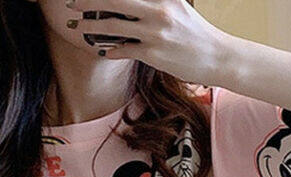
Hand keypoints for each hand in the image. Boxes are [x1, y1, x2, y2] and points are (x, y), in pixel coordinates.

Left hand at [66, 0, 231, 85]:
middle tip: (73, 2)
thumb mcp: (178, 7)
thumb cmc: (195, 34)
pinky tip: (102, 49)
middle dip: (90, 1)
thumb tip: (130, 6)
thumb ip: (156, 3)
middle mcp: (158, 9)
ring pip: (114, 25)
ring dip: (92, 26)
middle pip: (115, 0)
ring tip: (79, 26)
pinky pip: (123, 49)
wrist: (216, 56)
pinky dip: (110, 49)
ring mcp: (155, 31)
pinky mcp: (153, 53)